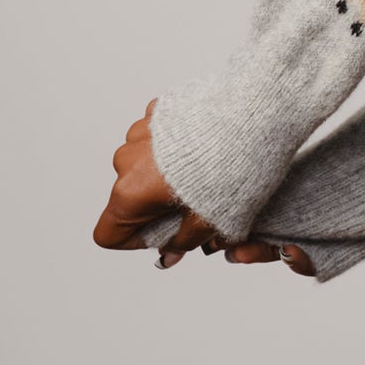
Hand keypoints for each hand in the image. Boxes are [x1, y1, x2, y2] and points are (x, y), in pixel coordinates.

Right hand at [94, 103, 314, 275]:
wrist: (255, 113)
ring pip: (142, 166)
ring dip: (165, 174)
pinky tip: (204, 145)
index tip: (167, 234)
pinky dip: (174, 147)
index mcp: (130, 193)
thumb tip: (170, 254)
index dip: (137, 241)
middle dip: (156, 206)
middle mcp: (126, 161)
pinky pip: (156, 138)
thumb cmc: (234, 167)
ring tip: (206, 170)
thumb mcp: (213, 220)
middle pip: (128, 198)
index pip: (109, 233)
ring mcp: (140, 132)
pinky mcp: (158, 110)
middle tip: (197, 202)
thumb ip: (184, 241)